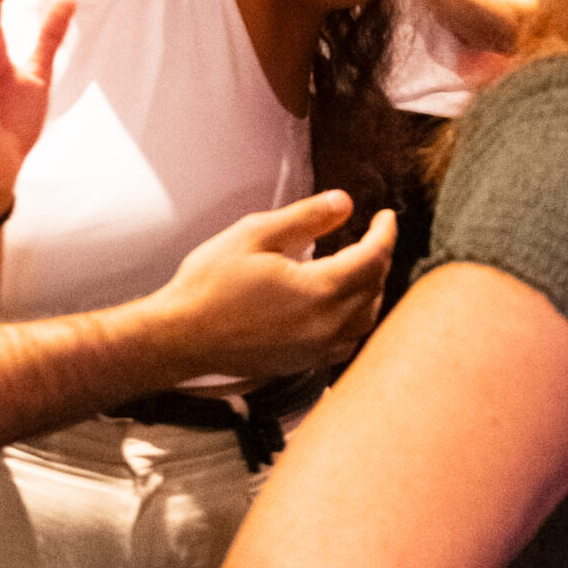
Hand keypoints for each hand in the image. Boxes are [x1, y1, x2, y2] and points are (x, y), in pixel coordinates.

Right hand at [159, 192, 392, 378]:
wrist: (181, 337)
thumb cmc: (210, 285)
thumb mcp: (254, 235)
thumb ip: (305, 218)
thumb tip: (344, 203)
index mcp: (319, 291)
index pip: (373, 258)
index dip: (385, 233)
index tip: (386, 216)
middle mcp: (327, 325)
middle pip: (374, 289)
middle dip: (379, 258)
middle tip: (372, 235)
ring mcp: (317, 350)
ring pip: (366, 319)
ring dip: (371, 290)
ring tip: (360, 267)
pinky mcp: (305, 363)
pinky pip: (347, 342)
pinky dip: (355, 320)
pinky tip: (341, 307)